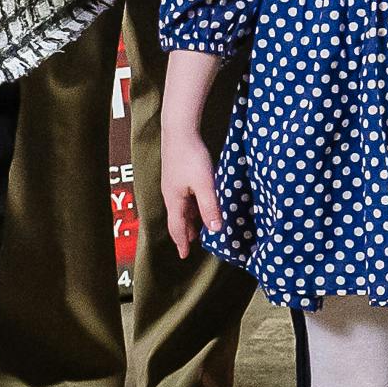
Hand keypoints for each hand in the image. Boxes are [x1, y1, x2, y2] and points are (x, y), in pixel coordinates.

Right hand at [153, 121, 223, 256]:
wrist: (179, 131)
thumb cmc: (191, 156)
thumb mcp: (204, 184)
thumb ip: (210, 207)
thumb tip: (216, 230)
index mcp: (175, 200)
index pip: (177, 228)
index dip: (181, 243)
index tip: (184, 255)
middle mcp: (171, 195)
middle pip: (178, 220)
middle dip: (184, 233)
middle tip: (191, 245)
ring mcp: (173, 185)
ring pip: (181, 209)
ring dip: (188, 221)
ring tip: (196, 229)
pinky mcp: (178, 175)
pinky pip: (184, 199)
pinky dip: (190, 208)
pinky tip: (197, 204)